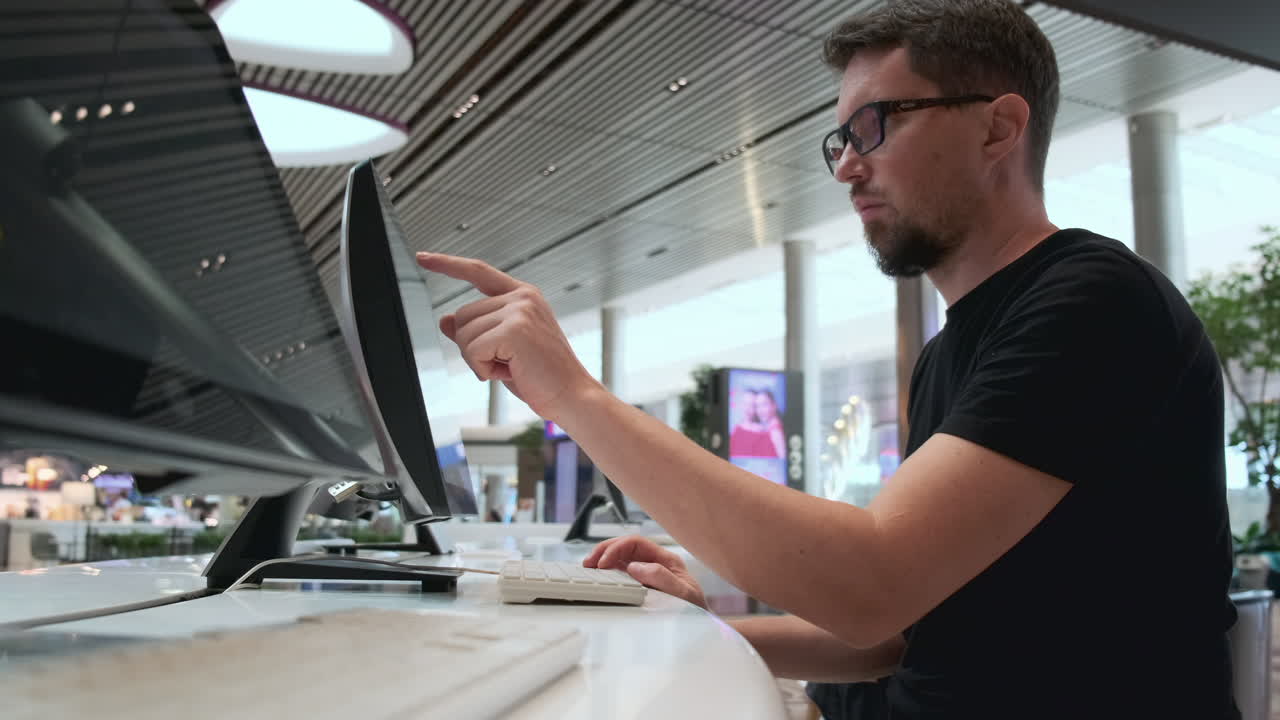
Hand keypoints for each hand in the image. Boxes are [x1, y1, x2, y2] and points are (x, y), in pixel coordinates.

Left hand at [415, 253, 598, 420]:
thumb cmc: (541, 375)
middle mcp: (522, 297)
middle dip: (473, 347)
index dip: (448, 264)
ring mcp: (519, 311)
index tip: (423, 257)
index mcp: (523, 296)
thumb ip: (476, 331)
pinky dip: (483, 369)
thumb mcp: (501, 350)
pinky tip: (510, 373)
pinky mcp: (515, 330)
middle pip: (462, 315)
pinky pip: (473, 350)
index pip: (478, 272)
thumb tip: (445, 319)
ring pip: (464, 334)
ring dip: (478, 360)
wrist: (571, 396)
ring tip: (511, 368)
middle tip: (506, 363)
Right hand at [584, 535, 707, 609]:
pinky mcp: (642, 585)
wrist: (702, 629)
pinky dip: (608, 572)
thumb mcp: (685, 594)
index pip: (637, 543)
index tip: (603, 563)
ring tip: (589, 566)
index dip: (617, 548)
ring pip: (621, 558)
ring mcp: (647, 574)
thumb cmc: (696, 610)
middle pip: (626, 547)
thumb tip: (635, 567)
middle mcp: (655, 563)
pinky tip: (600, 576)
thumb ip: (662, 578)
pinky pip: (622, 573)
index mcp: (666, 560)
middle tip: (589, 562)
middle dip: (605, 550)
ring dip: (604, 559)